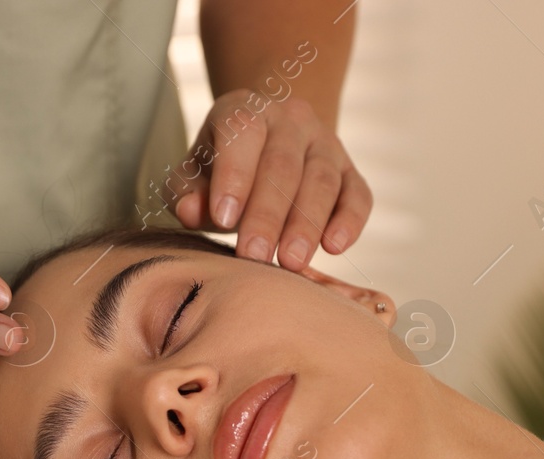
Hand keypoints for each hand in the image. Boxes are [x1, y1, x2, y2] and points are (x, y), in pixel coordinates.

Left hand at [170, 91, 371, 272]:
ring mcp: (326, 144)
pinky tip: (334, 247)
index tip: (224, 219)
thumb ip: (185, 192)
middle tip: (254, 256)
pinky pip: (358, 195)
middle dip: (268, 215)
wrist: (269, 146)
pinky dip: (349, 221)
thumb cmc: (222, 169)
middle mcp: (290, 120)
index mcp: (245, 110)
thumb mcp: (195, 173)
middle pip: (283, 165)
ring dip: (307, 224)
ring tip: (290, 263)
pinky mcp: (351, 172)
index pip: (242, 132)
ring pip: (322, 180)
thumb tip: (188, 211)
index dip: (234, 175)